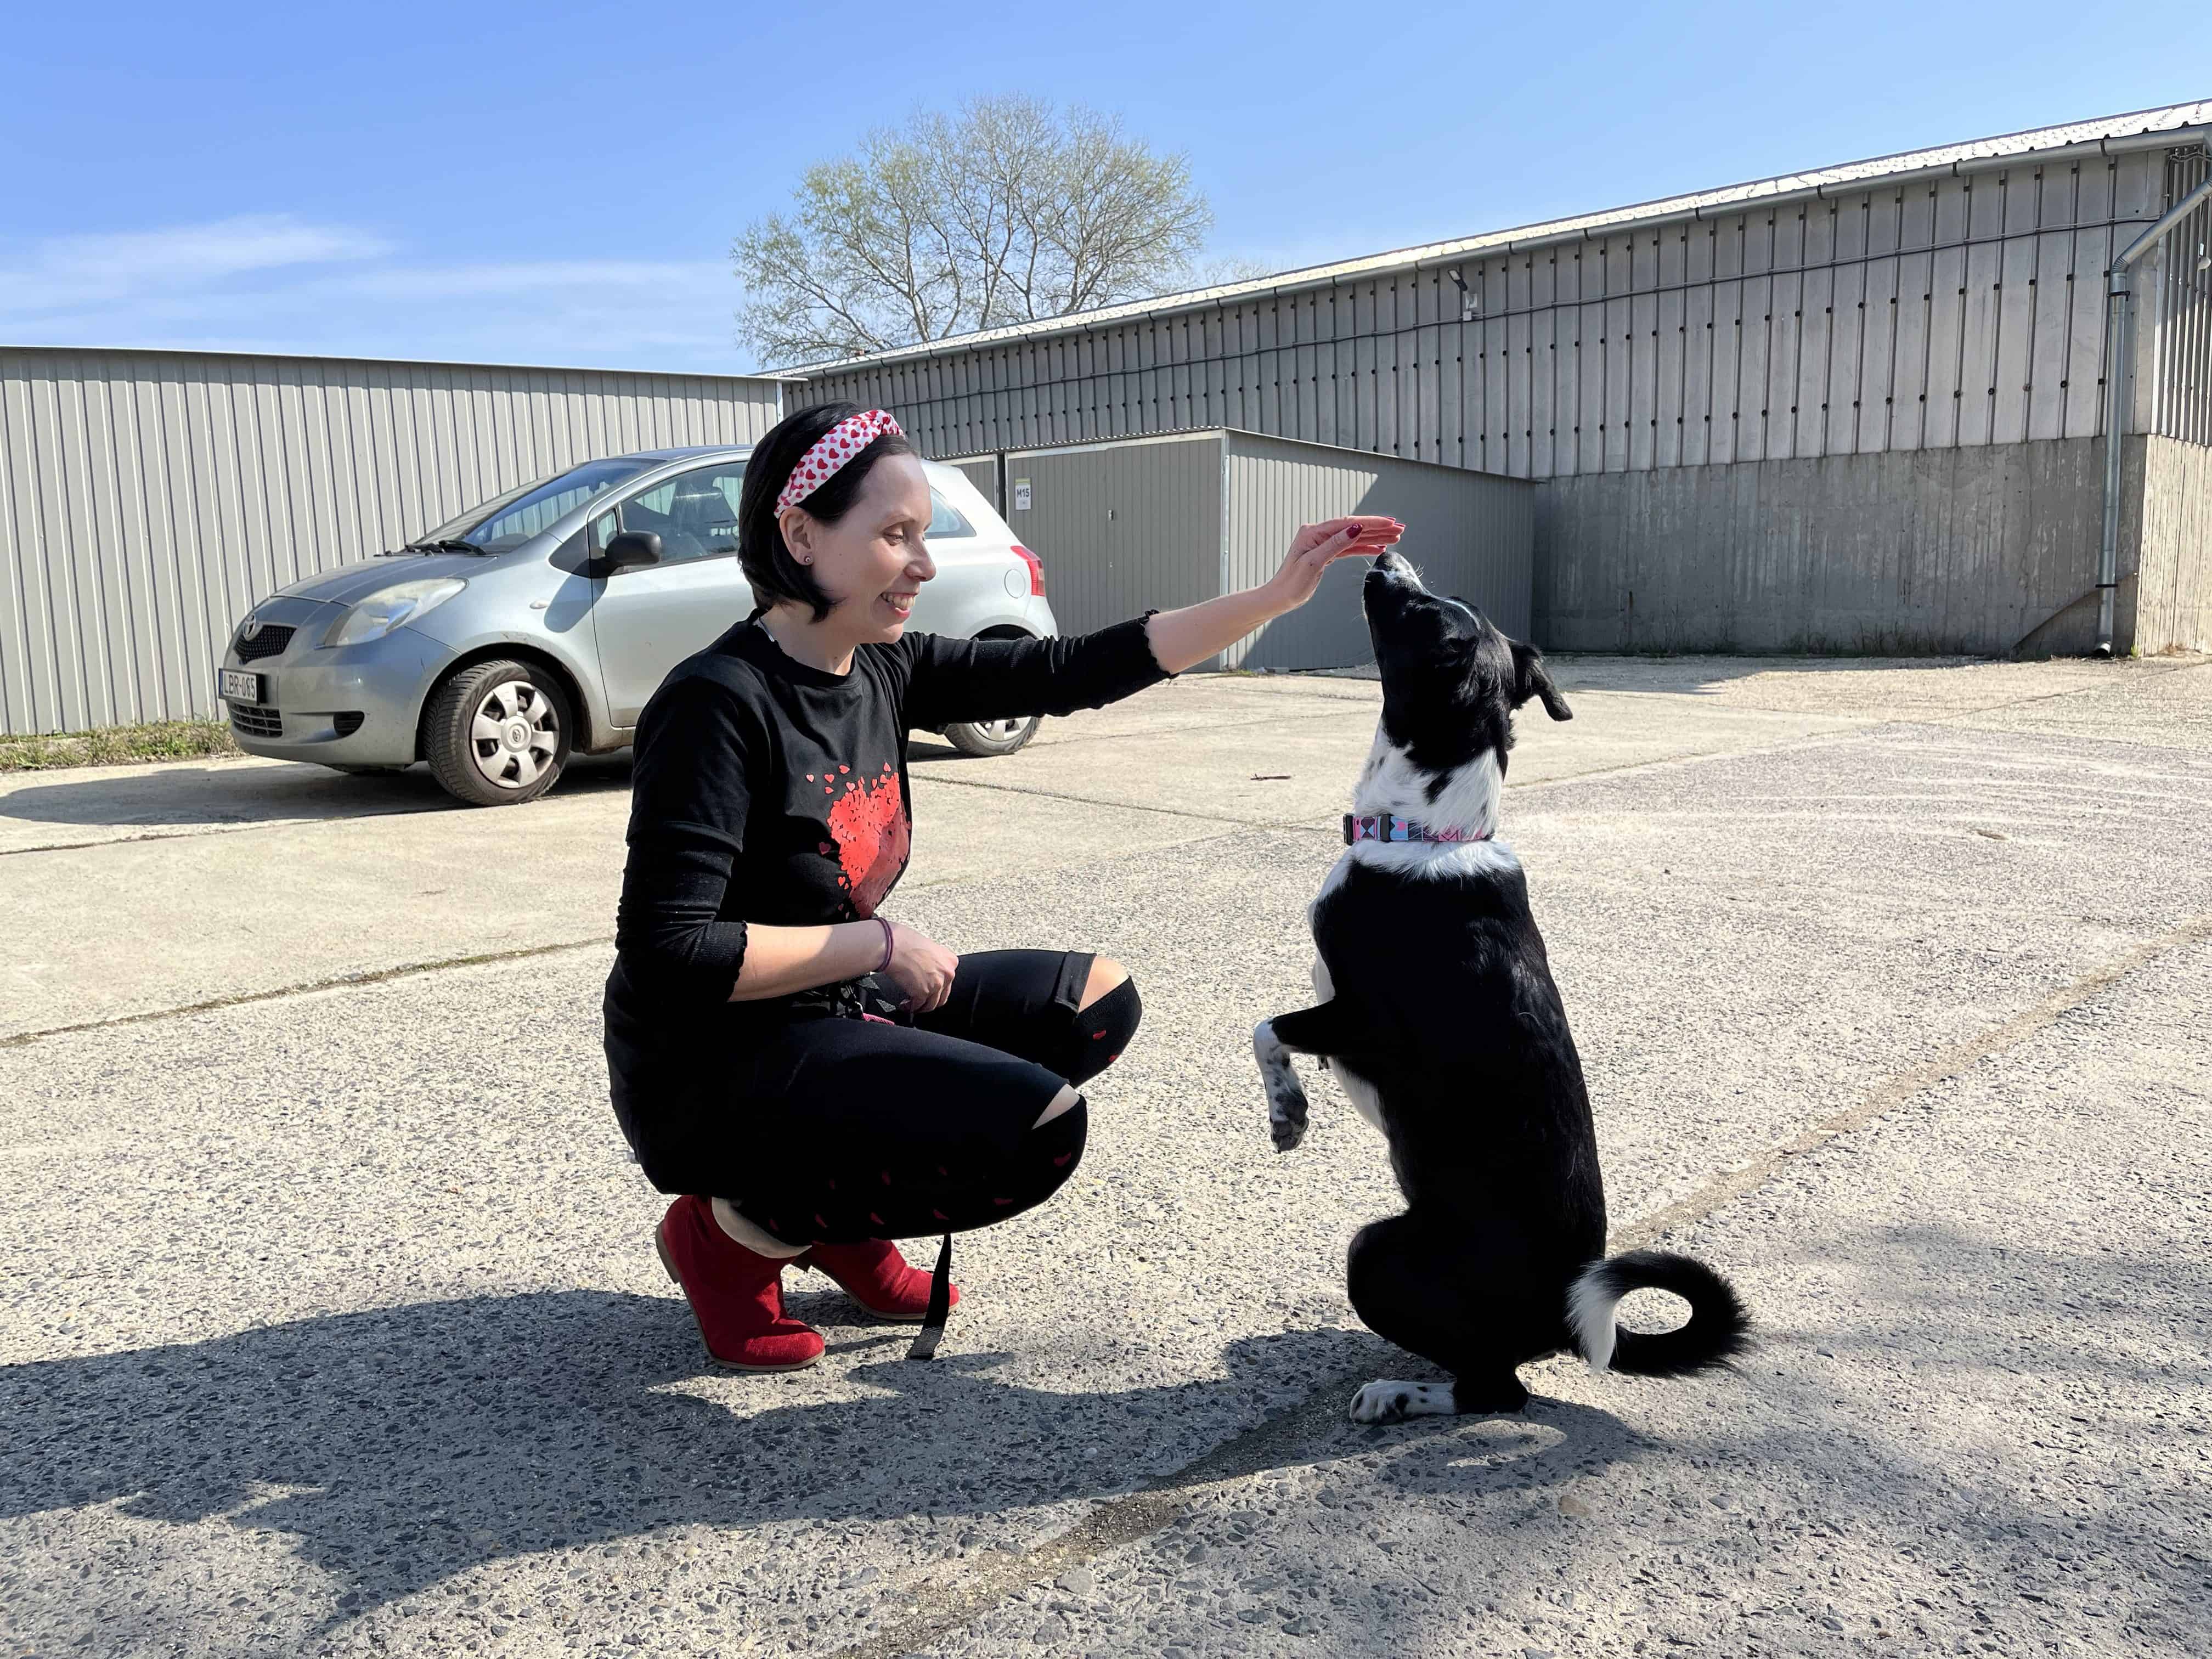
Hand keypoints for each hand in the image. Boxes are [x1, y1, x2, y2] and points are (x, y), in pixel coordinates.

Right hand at [881, 920, 957, 1014]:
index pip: (948, 981)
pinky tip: (905, 1005)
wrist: (892, 946)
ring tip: (911, 1005)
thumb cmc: (904, 942)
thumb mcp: (928, 948)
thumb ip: (934, 962)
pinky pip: (917, 1006)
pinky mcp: (923, 993)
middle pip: (942, 995)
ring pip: (931, 1004)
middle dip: (930, 1000)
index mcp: (950, 961)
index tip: (928, 989)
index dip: (936, 987)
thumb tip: (928, 970)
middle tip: (921, 1000)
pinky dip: (910, 1008)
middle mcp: (947, 973)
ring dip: (920, 1007)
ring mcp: (936, 984)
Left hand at [1265, 517, 1403, 613]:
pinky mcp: (1325, 554)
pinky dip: (1364, 548)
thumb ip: (1334, 545)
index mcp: (1313, 532)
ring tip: (1395, 537)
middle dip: (1378, 528)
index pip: (1347, 523)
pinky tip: (1379, 548)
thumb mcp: (1313, 564)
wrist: (1279, 598)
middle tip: (1400, 528)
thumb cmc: (1291, 583)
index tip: (1390, 522)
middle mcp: (1318, 534)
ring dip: (1374, 537)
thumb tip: (1355, 528)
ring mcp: (1322, 543)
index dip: (1371, 522)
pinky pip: (1349, 548)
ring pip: (1354, 537)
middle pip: (1354, 527)